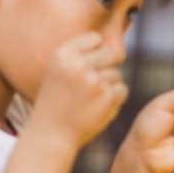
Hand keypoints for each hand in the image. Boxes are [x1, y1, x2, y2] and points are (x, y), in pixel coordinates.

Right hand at [30, 33, 127, 149]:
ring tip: (90, 100)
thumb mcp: (59, 71)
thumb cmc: (56, 102)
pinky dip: (115, 99)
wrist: (51, 134)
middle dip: (105, 68)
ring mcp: (94, 81)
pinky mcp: (107, 97)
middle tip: (92, 85)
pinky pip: (122, 89)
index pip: (95, 38)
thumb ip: (80, 55)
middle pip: (109, 54)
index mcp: (62, 54)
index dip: (96, 52)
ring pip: (117, 74)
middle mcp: (77, 64)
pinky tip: (98, 107)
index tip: (87, 67)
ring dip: (109, 86)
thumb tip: (112, 46)